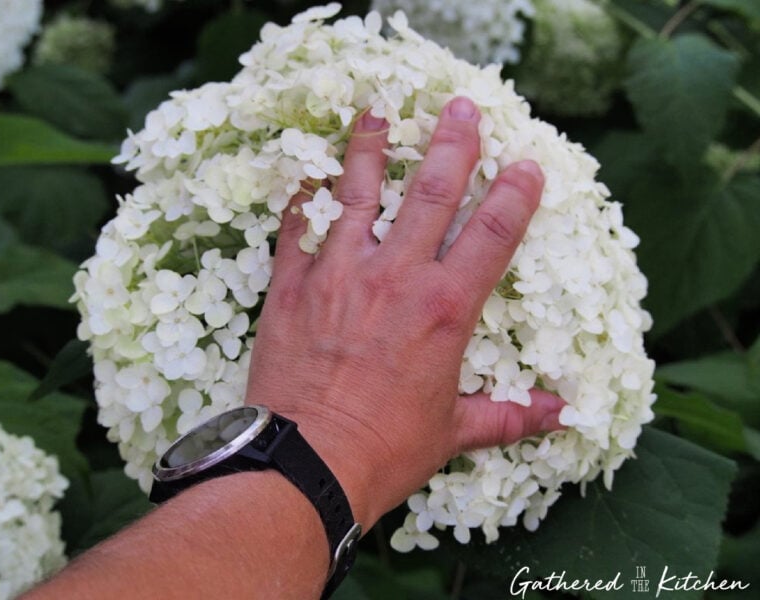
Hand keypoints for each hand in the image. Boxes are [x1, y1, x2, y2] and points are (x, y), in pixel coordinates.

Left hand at [245, 96, 563, 529]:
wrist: (307, 463)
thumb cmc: (386, 450)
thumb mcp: (453, 432)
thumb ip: (507, 415)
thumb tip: (559, 415)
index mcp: (446, 310)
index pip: (493, 235)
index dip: (515, 196)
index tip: (526, 165)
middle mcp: (396, 278)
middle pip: (433, 195)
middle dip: (453, 145)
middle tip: (460, 107)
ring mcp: (340, 274)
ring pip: (360, 194)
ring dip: (372, 149)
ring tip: (377, 113)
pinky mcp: (293, 285)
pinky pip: (297, 227)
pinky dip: (304, 198)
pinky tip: (309, 176)